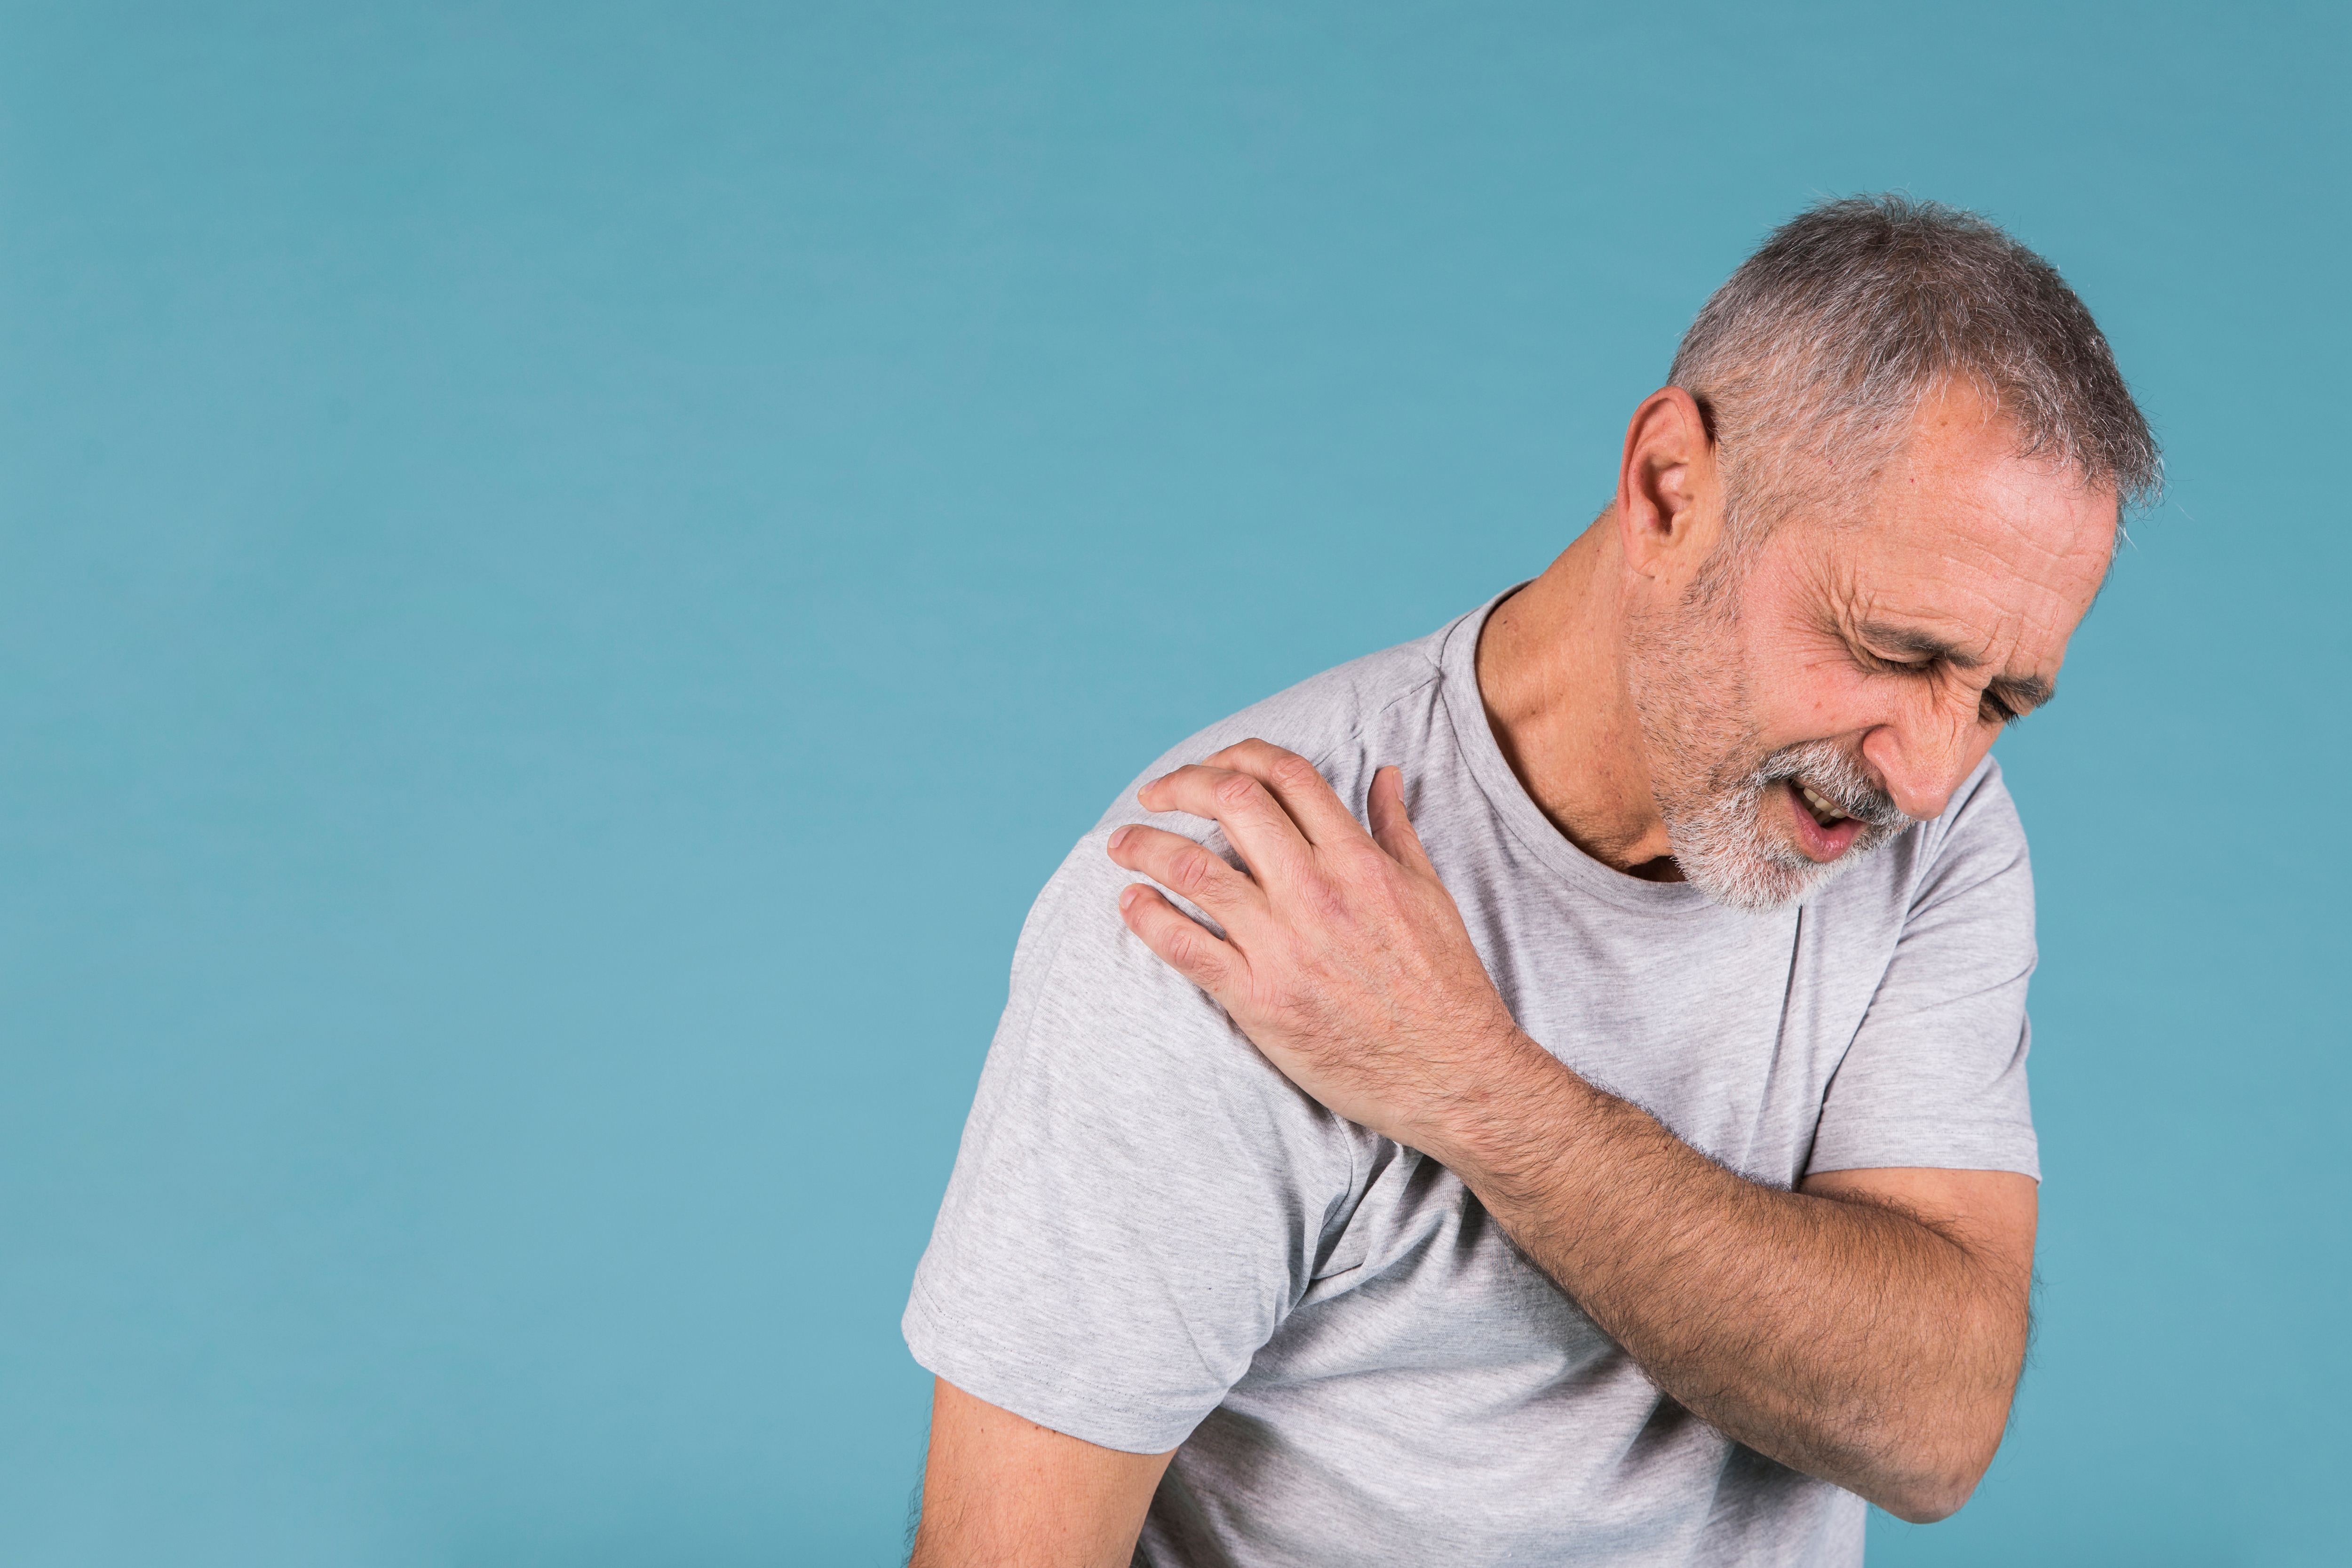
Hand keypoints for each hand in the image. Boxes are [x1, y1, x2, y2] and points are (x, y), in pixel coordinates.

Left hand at [1106, 739, 1533, 1151]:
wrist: (1452, 1075)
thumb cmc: (1444, 985)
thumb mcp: (1430, 892)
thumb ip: (1396, 828)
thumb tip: (1385, 773)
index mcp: (1359, 860)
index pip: (1285, 774)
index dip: (1236, 756)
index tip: (1209, 769)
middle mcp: (1318, 891)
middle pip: (1232, 802)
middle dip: (1180, 786)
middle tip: (1154, 797)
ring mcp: (1285, 944)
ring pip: (1193, 868)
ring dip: (1145, 846)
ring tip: (1121, 844)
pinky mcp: (1259, 999)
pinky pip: (1185, 946)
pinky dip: (1147, 916)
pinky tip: (1131, 903)